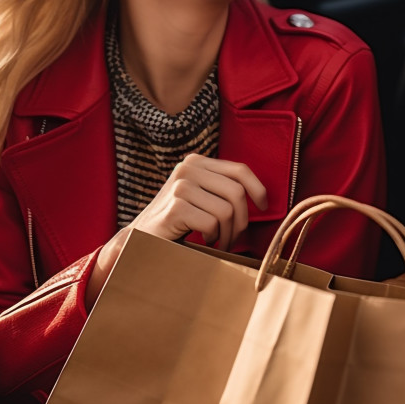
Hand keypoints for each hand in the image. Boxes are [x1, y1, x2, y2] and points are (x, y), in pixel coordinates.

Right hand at [86, 155, 266, 309]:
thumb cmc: (177, 220)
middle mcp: (188, 169)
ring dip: (228, 233)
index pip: (239, 170)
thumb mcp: (200, 195)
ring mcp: (180, 187)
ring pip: (227, 210)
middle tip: (234, 237)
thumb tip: (261, 197)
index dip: (258, 189)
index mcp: (196, 162)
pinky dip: (214, 237)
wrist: (140, 239)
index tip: (264, 207)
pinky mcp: (175, 208)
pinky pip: (212, 223)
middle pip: (237, 192)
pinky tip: (204, 240)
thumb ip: (221, 188)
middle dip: (241, 220)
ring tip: (220, 241)